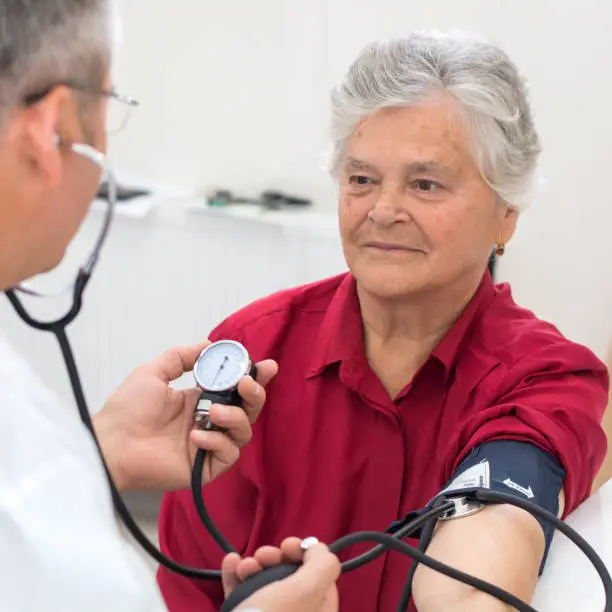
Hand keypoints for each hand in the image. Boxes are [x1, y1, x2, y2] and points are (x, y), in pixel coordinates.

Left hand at [93, 341, 277, 491]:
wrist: (111, 444)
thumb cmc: (127, 410)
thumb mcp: (154, 371)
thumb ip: (181, 356)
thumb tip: (209, 345)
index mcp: (200, 401)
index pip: (236, 389)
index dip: (254, 378)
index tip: (267, 366)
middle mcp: (208, 422)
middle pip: (248, 409)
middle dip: (255, 394)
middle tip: (246, 384)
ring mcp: (208, 446)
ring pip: (243, 432)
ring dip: (236, 417)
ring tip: (213, 412)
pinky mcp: (205, 468)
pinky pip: (229, 455)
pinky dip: (218, 443)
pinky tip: (197, 437)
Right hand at [222, 538, 339, 611]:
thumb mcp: (305, 591)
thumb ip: (322, 565)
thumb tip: (320, 549)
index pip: (323, 581)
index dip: (308, 557)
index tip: (291, 546)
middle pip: (292, 580)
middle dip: (276, 558)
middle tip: (265, 554)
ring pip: (265, 584)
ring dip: (254, 565)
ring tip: (244, 566)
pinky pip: (242, 594)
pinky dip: (236, 576)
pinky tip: (230, 562)